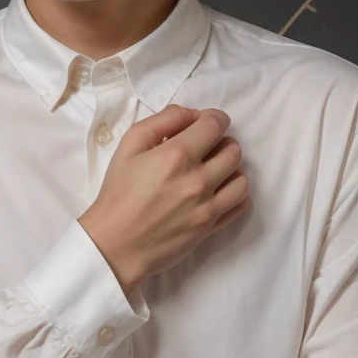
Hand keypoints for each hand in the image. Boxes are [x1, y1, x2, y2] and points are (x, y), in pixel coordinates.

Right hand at [78, 103, 248, 293]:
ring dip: (231, 170)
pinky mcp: (210, 227)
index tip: (205, 123)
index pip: (216, 125)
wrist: (115, 243)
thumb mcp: (129, 146)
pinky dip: (236, 194)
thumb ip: (162, 121)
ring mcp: (207, 206)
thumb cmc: (118, 193)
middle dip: (222, 143)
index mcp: (177, 155)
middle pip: (233, 150)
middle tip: (206, 149)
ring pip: (242, 178)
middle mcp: (198, 179)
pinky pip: (241, 205)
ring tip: (213, 172)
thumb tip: (191, 114)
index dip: (214, 118)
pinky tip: (219, 192)